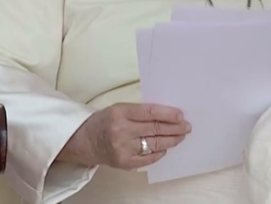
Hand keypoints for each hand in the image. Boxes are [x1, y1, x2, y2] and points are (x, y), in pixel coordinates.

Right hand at [58, 103, 190, 169]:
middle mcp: (121, 131)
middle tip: (187, 126)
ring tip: (181, 136)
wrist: (84, 140)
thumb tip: (168, 115)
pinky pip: (148, 158)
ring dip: (171, 140)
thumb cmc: (105, 121)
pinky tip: (166, 147)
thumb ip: (140, 112)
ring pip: (154, 144)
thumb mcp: (119, 109)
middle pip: (155, 129)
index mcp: (120, 112)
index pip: (150, 112)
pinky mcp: (124, 162)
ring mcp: (123, 149)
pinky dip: (159, 152)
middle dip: (175, 128)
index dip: (168, 114)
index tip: (181, 115)